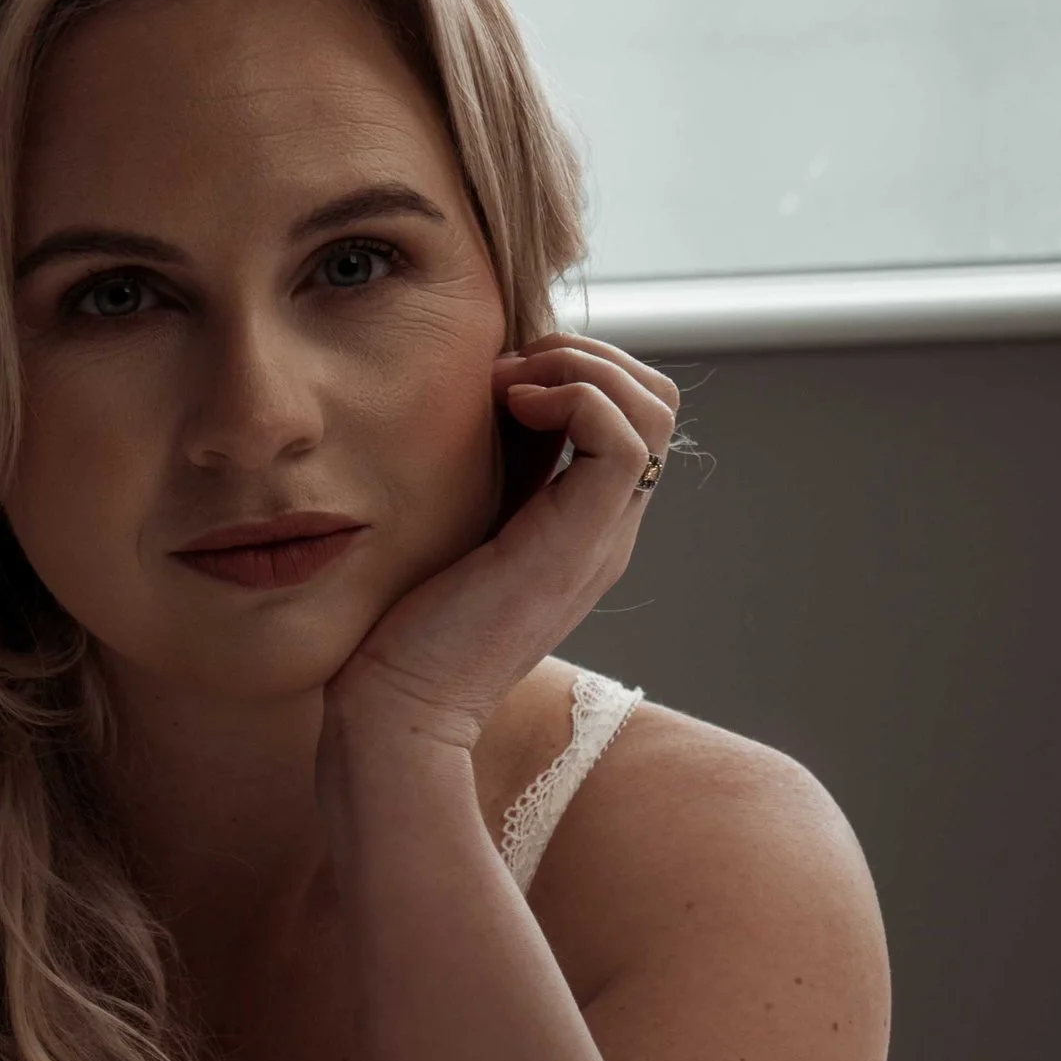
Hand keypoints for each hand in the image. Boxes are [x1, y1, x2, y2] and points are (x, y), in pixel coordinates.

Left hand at [331, 333, 677, 755]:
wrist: (401, 706)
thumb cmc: (407, 626)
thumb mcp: (457, 526)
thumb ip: (483, 476)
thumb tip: (489, 392)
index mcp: (585, 522)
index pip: (634, 412)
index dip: (580, 368)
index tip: (501, 379)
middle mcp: (609, 527)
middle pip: (658, 399)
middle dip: (588, 354)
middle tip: (509, 372)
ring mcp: (602, 536)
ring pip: (654, 408)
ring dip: (581, 366)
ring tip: (510, 385)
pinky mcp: (580, 543)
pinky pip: (624, 440)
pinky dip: (575, 396)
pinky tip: (512, 407)